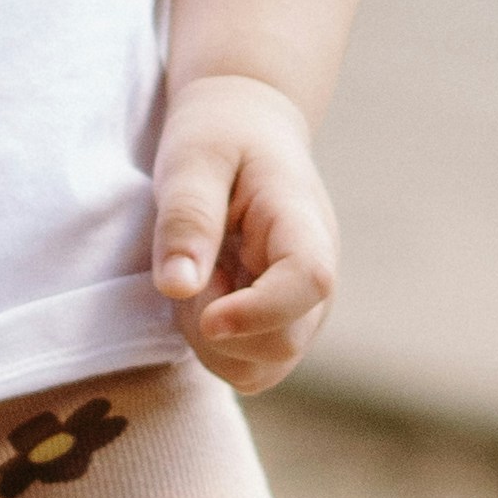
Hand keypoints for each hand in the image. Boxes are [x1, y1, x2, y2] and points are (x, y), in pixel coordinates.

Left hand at [150, 75, 338, 397]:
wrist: (246, 130)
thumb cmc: (218, 137)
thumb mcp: (193, 159)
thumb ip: (187, 218)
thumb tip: (178, 286)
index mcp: (302, 224)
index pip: (309, 282)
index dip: (259, 312)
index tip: (207, 315)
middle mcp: (319, 275)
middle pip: (282, 341)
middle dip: (217, 326)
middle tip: (191, 269)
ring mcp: (304, 307)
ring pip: (265, 366)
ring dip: (213, 342)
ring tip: (198, 281)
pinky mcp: (281, 324)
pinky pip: (250, 367)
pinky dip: (215, 349)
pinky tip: (204, 300)